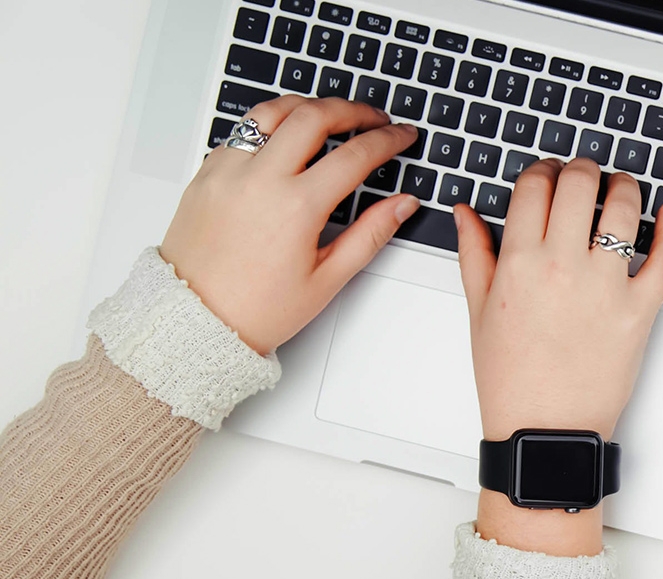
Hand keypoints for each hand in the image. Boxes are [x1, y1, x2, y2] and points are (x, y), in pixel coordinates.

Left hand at [160, 96, 420, 353]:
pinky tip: (286, 139)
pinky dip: (270, 126)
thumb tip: (402, 205)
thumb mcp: (327, 278)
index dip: (387, 139)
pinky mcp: (206, 173)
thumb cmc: (256, 309)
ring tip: (329, 115)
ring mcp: (228, 171)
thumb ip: (371, 234)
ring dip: (308, 106)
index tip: (401, 136)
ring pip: (273, 111)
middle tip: (373, 118)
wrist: (193, 321)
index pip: (355, 155)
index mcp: (296, 207)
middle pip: (314, 116)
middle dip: (353, 110)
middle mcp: (259, 179)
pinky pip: (242, 132)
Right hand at [456, 158, 662, 442]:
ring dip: (625, 187)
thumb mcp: (479, 311)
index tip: (549, 173)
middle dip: (583, 169)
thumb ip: (474, 253)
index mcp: (519, 262)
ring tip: (622, 188)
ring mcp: (606, 286)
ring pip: (624, 209)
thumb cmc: (511, 379)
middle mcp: (563, 266)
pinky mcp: (641, 309)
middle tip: (585, 174)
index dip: (543, 170)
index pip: (535, 186)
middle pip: (579, 184)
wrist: (546, 429)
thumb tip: (466, 212)